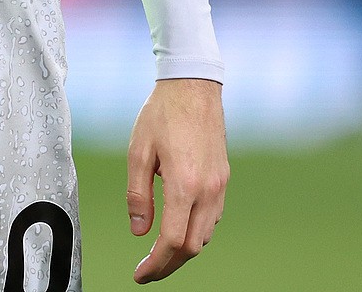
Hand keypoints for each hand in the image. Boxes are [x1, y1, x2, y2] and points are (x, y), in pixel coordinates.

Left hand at [126, 78, 228, 281]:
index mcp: (184, 185)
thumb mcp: (138, 151)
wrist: (193, 87)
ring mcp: (219, 187)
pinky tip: (177, 228)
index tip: (139, 275)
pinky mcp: (223, 180)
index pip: (172, 241)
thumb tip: (139, 232)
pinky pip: (211, 219)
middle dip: (169, 265)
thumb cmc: (161, 115)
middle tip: (146, 272)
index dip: (156, 264)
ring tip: (158, 254)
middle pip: (192, 247)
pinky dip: (194, 232)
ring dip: (182, 251)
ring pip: (204, 236)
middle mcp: (207, 191)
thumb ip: (138, 195)